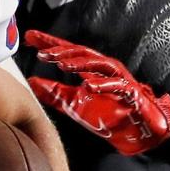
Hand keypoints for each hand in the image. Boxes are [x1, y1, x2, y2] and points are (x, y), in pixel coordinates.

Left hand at [24, 30, 169, 155]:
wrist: (138, 134)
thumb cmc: (111, 116)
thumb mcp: (75, 104)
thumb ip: (55, 93)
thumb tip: (32, 82)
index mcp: (91, 71)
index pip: (69, 53)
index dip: (50, 44)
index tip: (30, 36)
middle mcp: (105, 70)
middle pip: (82, 53)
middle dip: (62, 51)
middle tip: (42, 52)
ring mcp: (119, 80)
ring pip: (99, 64)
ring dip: (80, 63)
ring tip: (62, 64)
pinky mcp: (132, 94)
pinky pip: (118, 86)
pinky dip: (104, 85)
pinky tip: (89, 85)